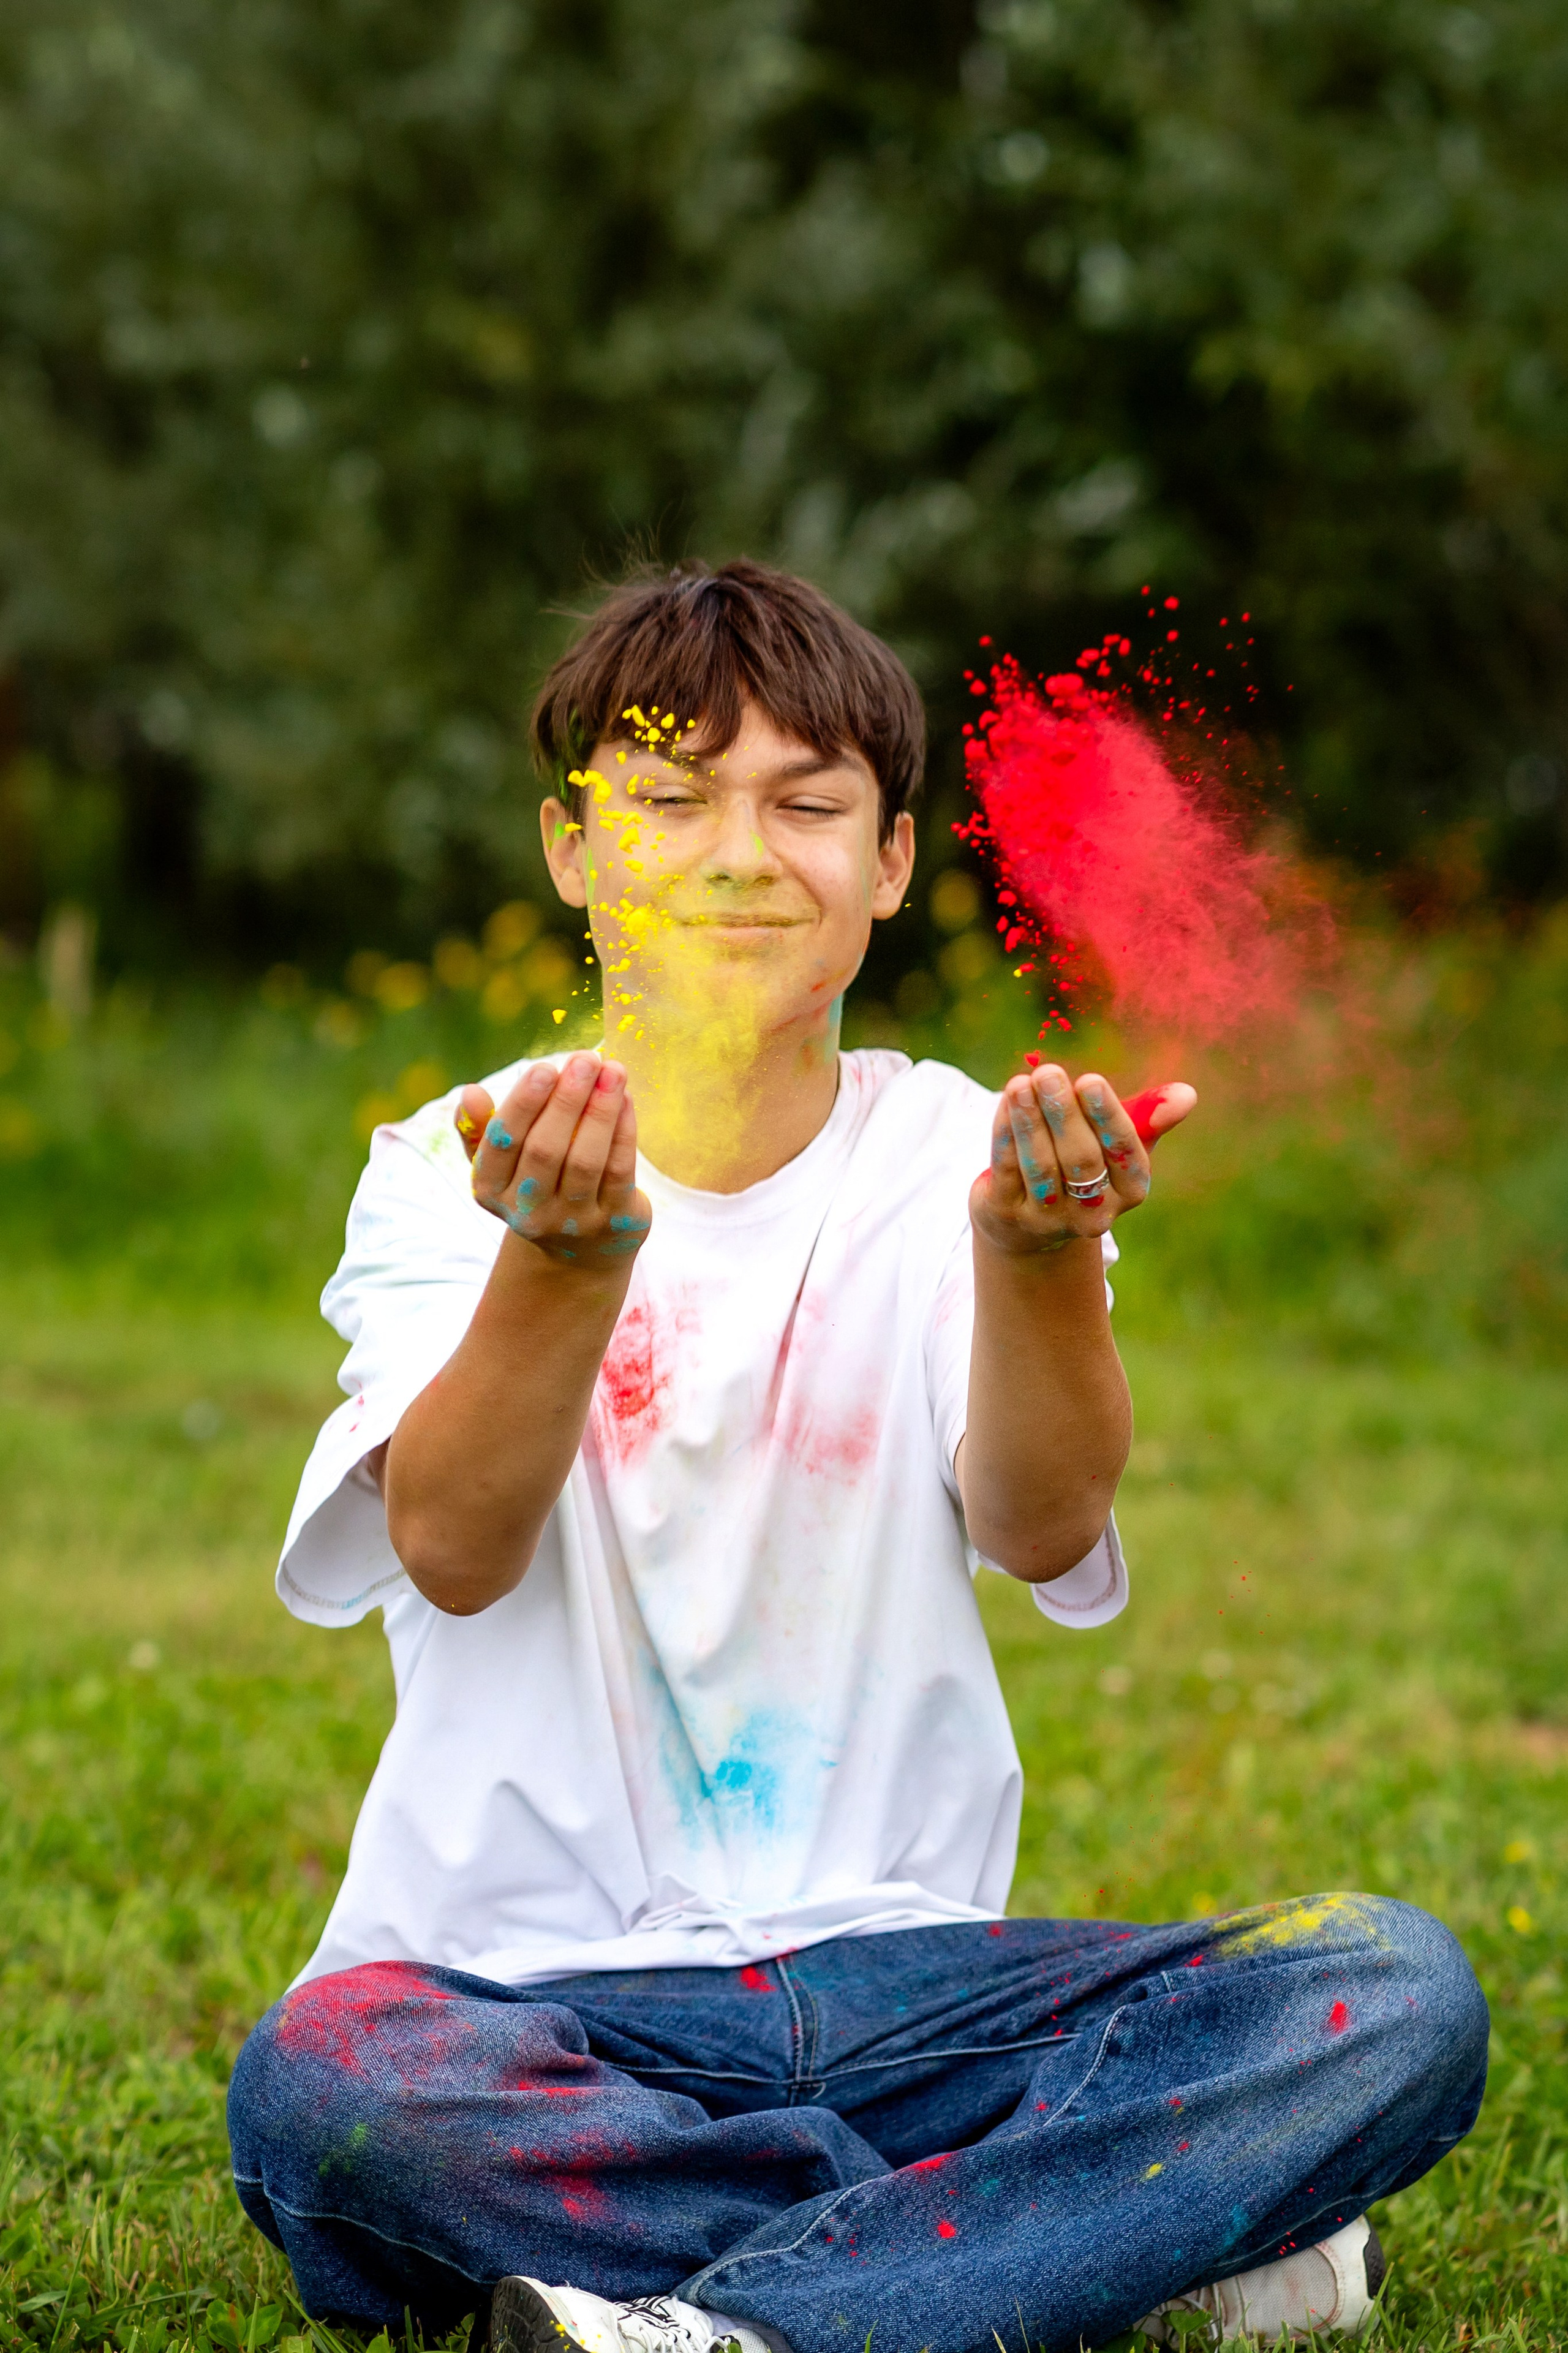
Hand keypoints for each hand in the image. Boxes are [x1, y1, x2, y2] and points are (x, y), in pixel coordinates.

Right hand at [454, 1052, 651, 1270]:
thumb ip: (480, 1127)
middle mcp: (527, 1213)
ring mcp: (572, 1222)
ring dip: (601, 1109)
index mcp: (490, 1190)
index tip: (546, 1068)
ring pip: (586, 1160)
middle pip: (546, 1150)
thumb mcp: (500, 1160)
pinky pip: (619, 1170)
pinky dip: (624, 1131)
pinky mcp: (613, 1223)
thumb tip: (470, 1093)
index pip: (503, 1142)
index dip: (524, 1103)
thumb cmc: (533, 1181)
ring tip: (613, 1070)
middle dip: (567, 1100)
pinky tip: (626, 1099)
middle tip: (586, 1059)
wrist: (577, 1246)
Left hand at [969, 1065, 1195, 1257]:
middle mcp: (1094, 1214)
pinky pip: (1007, 1168)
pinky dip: (1006, 1132)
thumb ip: (1148, 1117)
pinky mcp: (1009, 1215)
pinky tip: (1007, 1101)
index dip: (1106, 1116)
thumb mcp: (1119, 1144)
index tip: (1089, 1080)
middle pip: (1080, 1161)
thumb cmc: (1087, 1165)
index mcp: (1132, 1191)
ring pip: (1040, 1167)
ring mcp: (1049, 1219)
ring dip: (1029, 1121)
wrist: (1032, 1223)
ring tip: (1021, 1083)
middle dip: (1064, 1114)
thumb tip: (1188, 1094)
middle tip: (1048, 1072)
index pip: (1124, 1153)